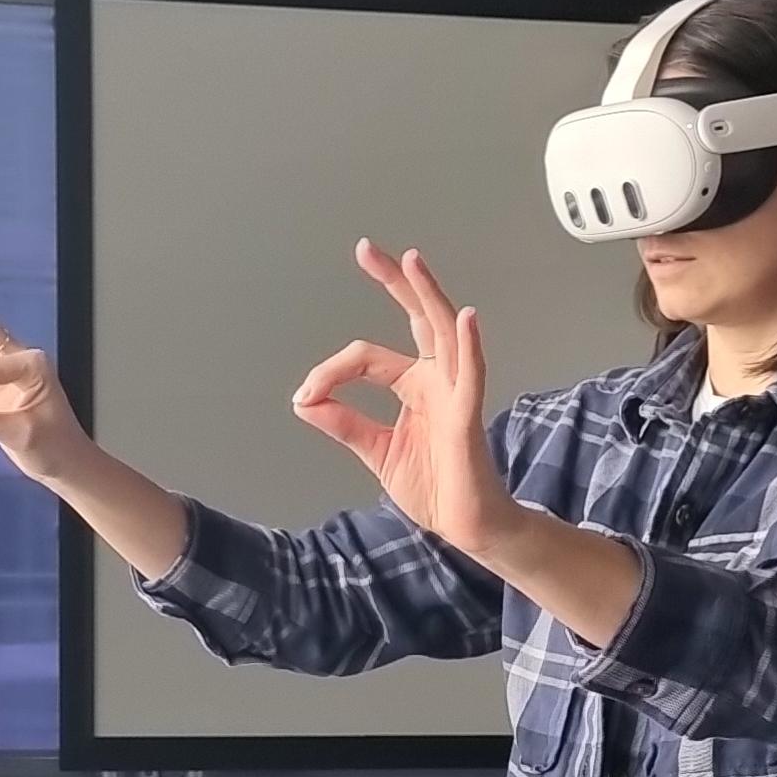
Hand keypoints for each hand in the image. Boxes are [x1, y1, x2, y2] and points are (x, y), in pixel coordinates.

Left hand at [292, 240, 522, 553]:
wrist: (464, 526)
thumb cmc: (434, 486)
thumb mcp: (376, 451)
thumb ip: (345, 423)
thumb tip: (304, 401)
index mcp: (415, 385)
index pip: (367, 358)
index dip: (331, 372)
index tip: (305, 395)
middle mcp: (437, 379)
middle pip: (417, 318)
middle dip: (395, 282)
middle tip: (368, 250)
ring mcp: (455, 393)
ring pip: (443, 333)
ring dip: (428, 296)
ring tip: (412, 262)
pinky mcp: (467, 416)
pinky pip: (472, 375)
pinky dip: (470, 345)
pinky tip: (465, 318)